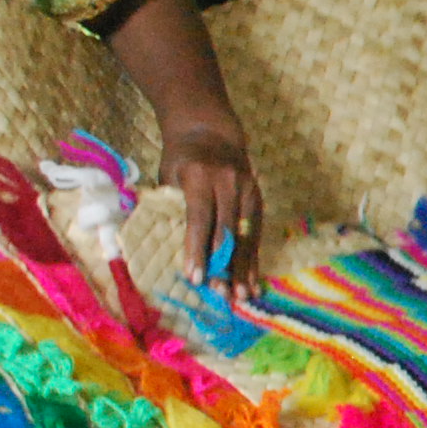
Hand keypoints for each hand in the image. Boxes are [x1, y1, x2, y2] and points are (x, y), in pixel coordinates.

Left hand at [163, 126, 263, 282]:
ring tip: (241, 295)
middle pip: (228, 230)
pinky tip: (252, 281)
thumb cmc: (181, 158)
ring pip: (247, 234)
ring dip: (243, 267)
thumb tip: (171, 250)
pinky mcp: (258, 199)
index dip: (197, 249)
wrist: (211, 131)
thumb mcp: (168, 175)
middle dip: (224, 265)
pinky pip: (257, 233)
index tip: (195, 277)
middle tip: (220, 294)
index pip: (200, 217)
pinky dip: (253, 258)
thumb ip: (172, 207)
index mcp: (201, 175)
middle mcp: (229, 182)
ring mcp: (248, 190)